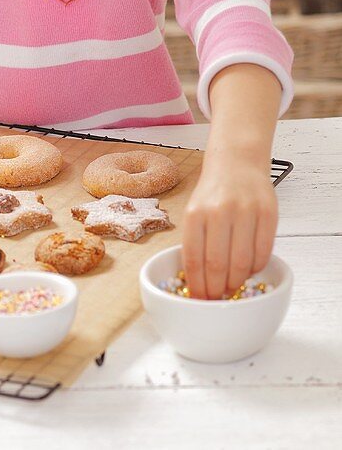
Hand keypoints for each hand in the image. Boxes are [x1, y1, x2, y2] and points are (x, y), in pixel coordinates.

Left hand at [181, 153, 277, 299]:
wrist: (237, 162)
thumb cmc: (213, 191)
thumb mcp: (195, 210)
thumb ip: (196, 240)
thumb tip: (198, 280)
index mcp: (195, 213)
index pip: (194, 259)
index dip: (197, 285)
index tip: (199, 298)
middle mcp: (219, 211)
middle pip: (217, 265)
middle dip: (216, 289)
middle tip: (217, 299)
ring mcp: (245, 211)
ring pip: (241, 262)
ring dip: (236, 282)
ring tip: (232, 287)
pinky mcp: (267, 213)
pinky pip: (263, 252)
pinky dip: (255, 268)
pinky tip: (248, 270)